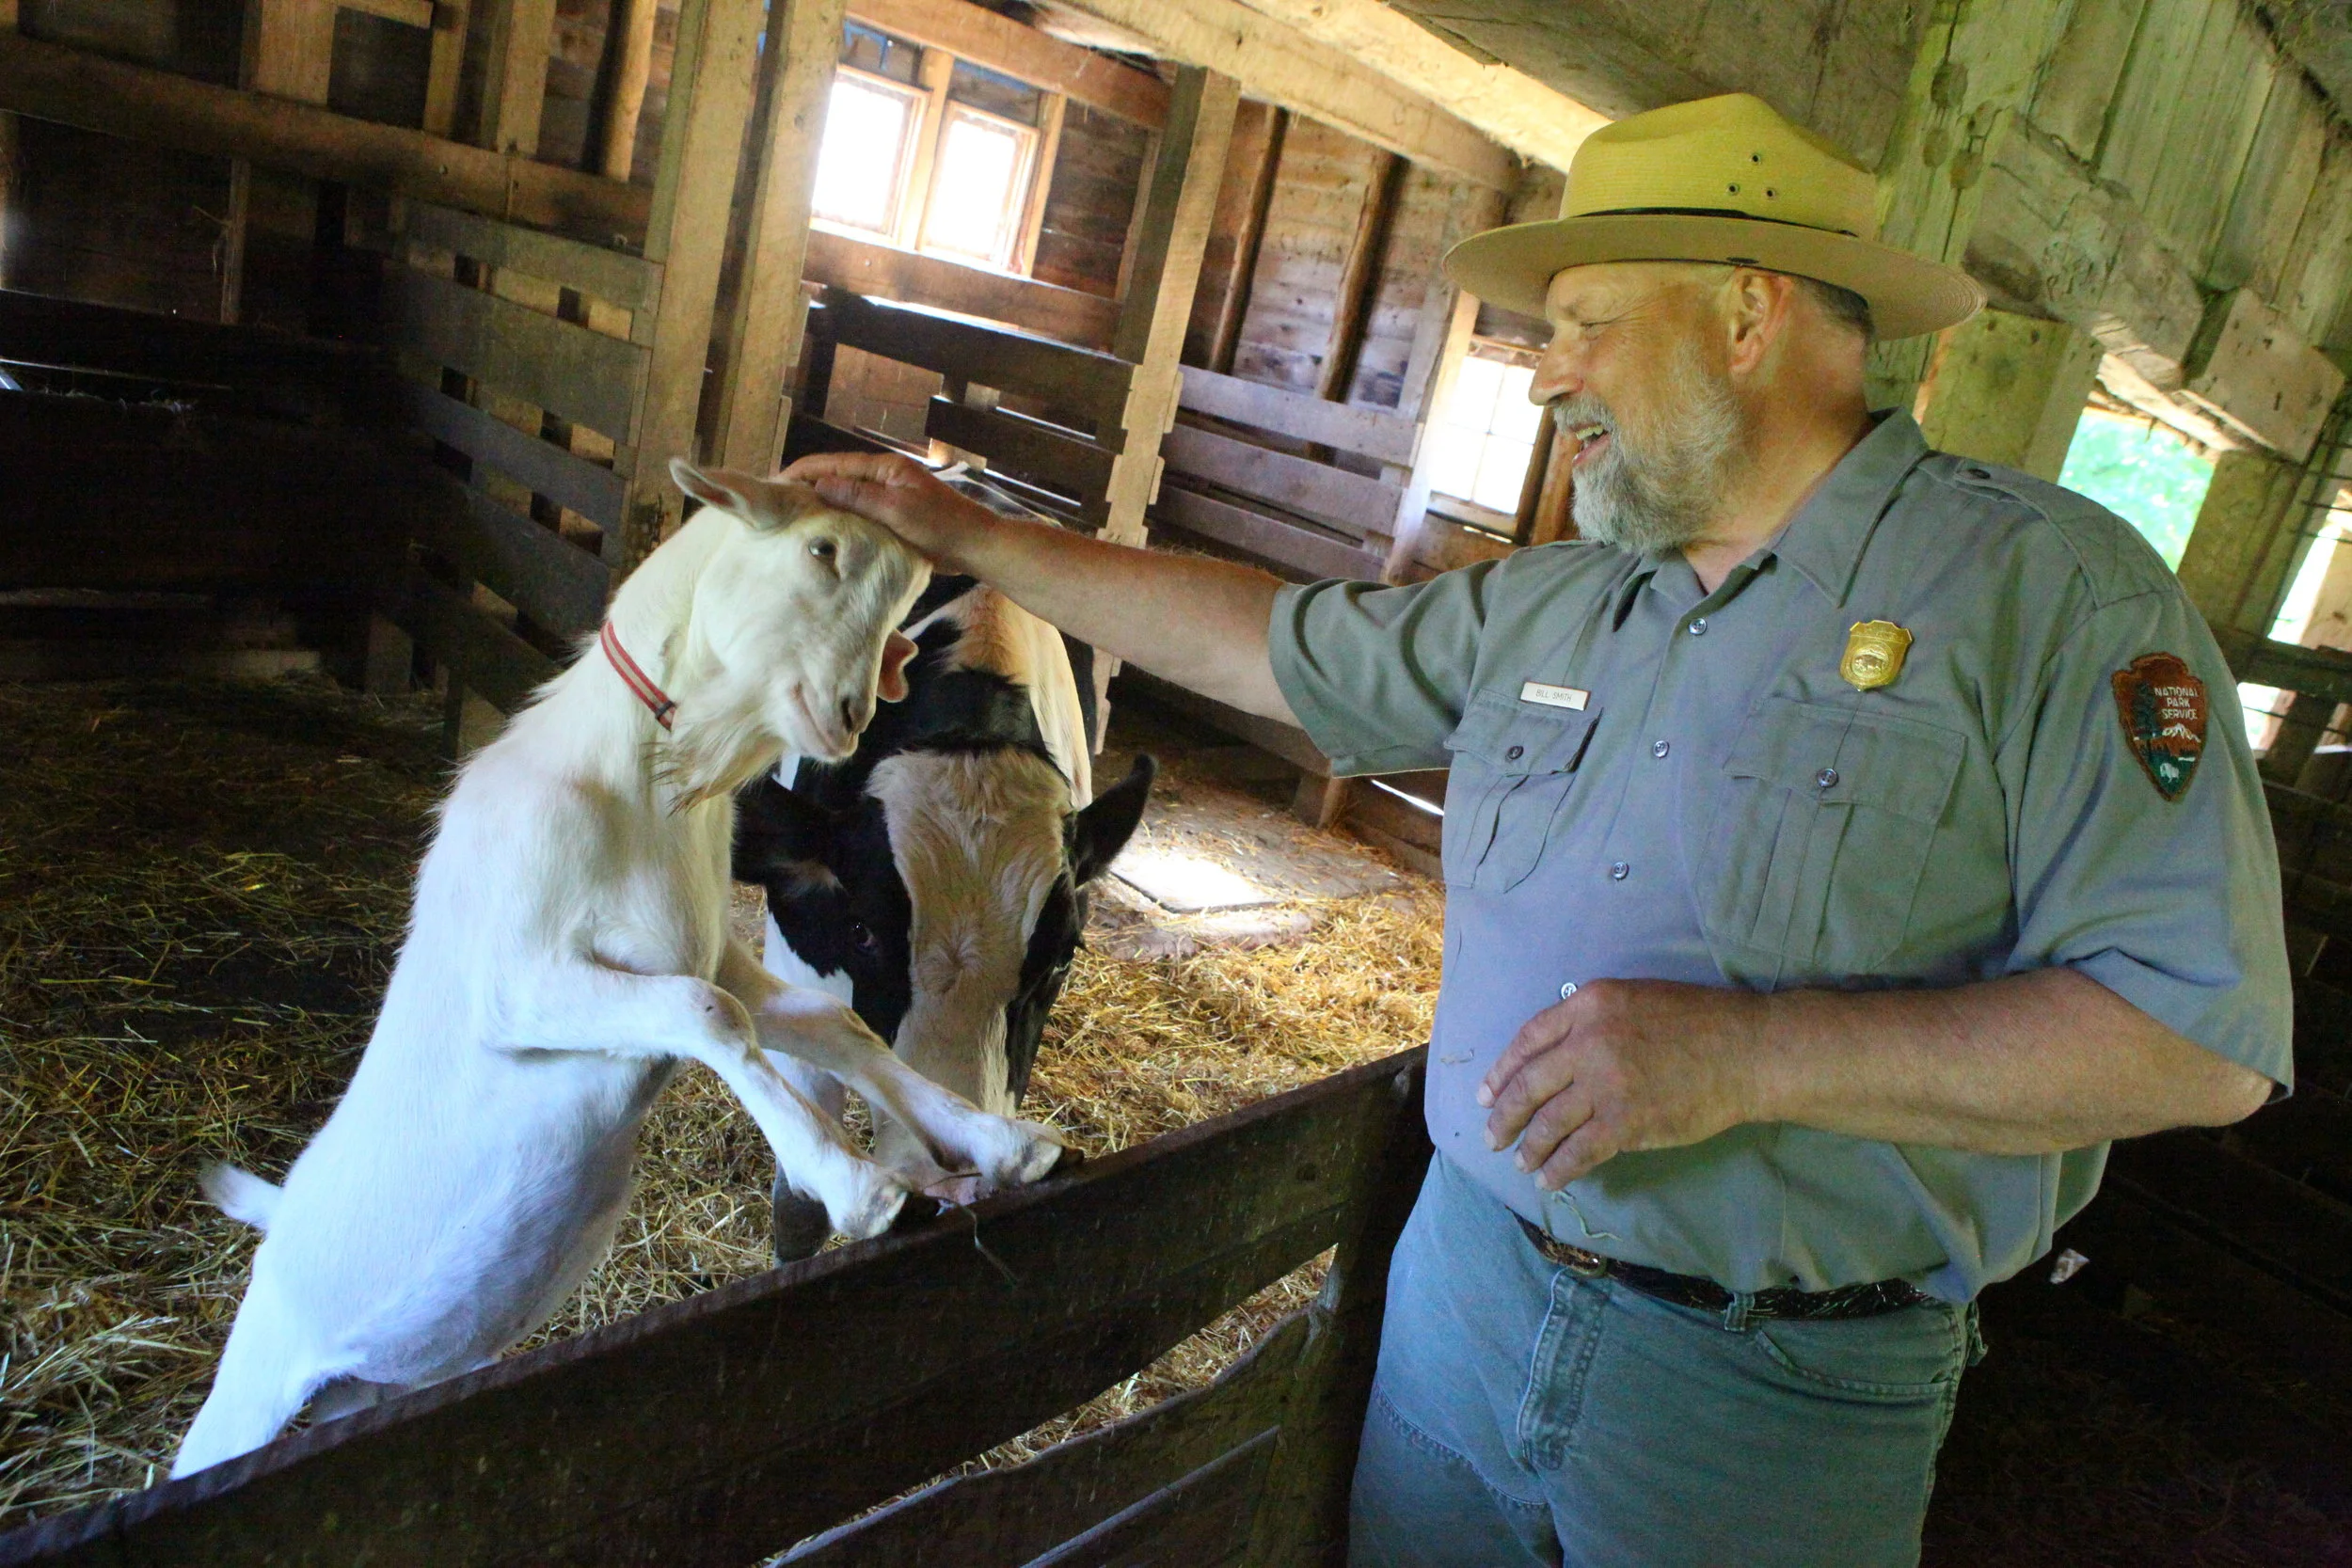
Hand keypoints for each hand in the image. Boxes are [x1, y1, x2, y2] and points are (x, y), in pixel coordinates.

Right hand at [782, 451, 1001, 572]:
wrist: (976, 546)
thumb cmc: (942, 526)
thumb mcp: (897, 510)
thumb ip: (858, 496)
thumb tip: (819, 485)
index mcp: (884, 468)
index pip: (834, 464)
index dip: (803, 472)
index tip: (775, 485)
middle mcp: (884, 477)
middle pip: (837, 477)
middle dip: (807, 487)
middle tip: (777, 504)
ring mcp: (889, 496)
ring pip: (846, 495)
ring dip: (822, 503)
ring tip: (793, 517)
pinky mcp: (893, 515)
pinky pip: (859, 512)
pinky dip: (840, 517)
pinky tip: (825, 530)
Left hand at [1476, 979, 1767, 1188]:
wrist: (1745, 1051)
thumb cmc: (1697, 1021)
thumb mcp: (1634, 998)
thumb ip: (1591, 1021)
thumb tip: (1556, 1053)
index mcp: (1588, 1005)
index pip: (1528, 1039)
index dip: (1502, 1070)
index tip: (1487, 1093)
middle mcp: (1588, 1041)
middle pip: (1529, 1084)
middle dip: (1504, 1114)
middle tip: (1491, 1135)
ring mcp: (1606, 1084)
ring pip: (1549, 1121)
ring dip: (1529, 1146)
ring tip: (1520, 1161)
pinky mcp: (1626, 1122)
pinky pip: (1578, 1151)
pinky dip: (1558, 1168)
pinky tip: (1548, 1179)